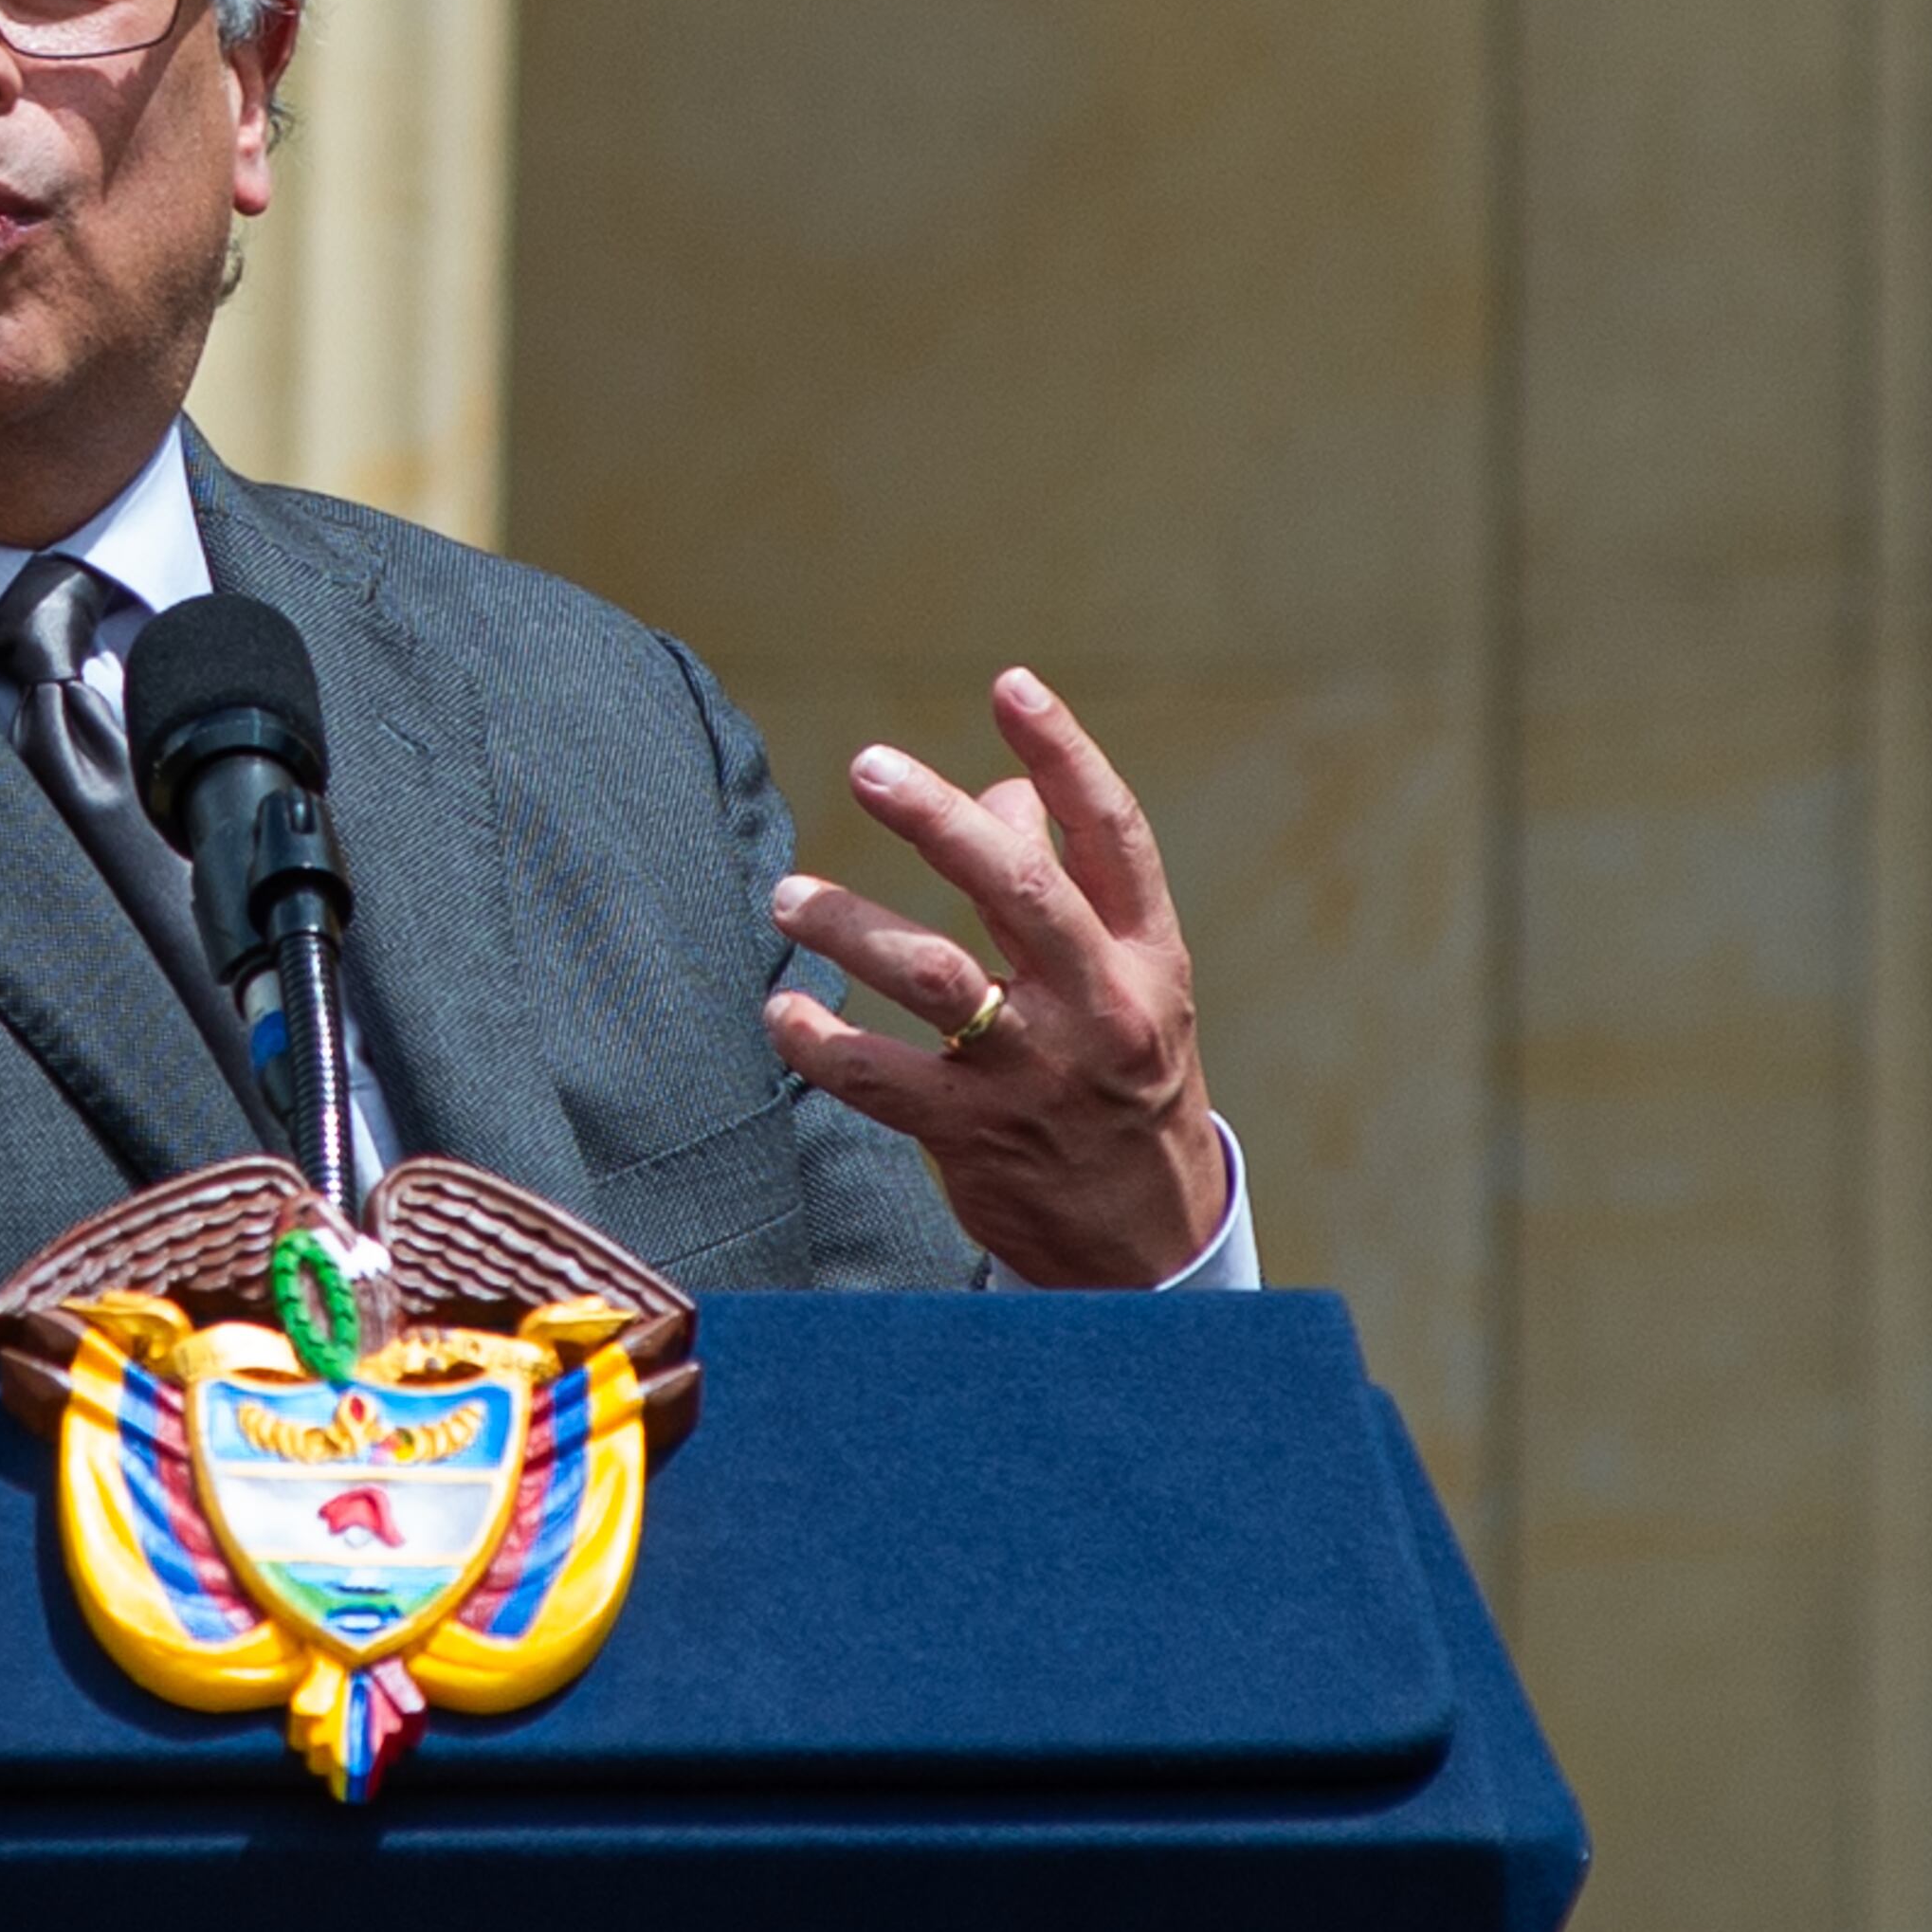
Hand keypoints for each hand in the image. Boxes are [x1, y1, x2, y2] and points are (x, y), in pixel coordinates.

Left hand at [759, 668, 1226, 1288]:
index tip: (1011, 684)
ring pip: (935, 979)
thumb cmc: (1123, 1083)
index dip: (1064, 755)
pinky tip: (782, 1014)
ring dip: (851, 927)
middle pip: (1021, 891)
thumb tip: (1003, 786)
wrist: (1149, 1246)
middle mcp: (1100, 1007)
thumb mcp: (1129, 984)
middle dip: (942, 823)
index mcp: (1148, 956)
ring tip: (786, 897)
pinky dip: (820, 1042)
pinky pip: (880, 1079)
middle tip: (869, 767)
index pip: (1112, 836)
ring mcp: (1037, 1074)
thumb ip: (1065, 884)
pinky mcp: (975, 1137)